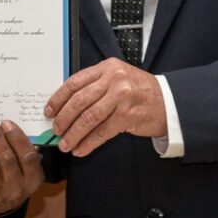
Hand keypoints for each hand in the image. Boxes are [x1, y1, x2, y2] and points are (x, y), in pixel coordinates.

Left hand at [0, 116, 43, 215]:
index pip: (28, 156)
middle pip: (7, 160)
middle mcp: (17, 188)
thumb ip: (19, 147)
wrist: (4, 205)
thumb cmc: (14, 174)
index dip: (17, 138)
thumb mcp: (24, 165)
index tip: (5, 122)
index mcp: (33, 177)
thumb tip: (5, 122)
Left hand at [44, 59, 166, 155]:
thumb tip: (66, 106)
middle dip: (63, 118)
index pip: (74, 82)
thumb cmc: (140, 91)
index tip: (49, 110)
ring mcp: (121, 97)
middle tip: (55, 130)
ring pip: (88, 118)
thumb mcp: (117, 78)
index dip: (58, 98)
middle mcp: (113, 80)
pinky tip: (80, 149)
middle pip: (79, 101)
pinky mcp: (127, 116)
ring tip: (65, 144)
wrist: (168, 101)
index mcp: (106, 68)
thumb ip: (95, 86)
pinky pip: (101, 132)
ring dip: (73, 134)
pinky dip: (88, 143)